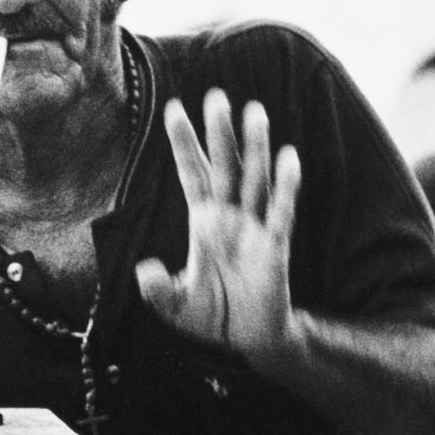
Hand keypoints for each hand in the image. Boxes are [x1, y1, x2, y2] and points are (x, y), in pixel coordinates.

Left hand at [136, 90, 303, 372]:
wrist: (248, 339)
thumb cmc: (212, 315)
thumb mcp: (175, 305)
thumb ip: (158, 289)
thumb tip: (144, 270)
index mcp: (203, 222)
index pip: (192, 173)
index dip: (183, 143)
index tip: (173, 108)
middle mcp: (230, 217)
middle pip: (224, 166)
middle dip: (220, 133)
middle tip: (217, 95)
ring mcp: (255, 229)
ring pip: (255, 180)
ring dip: (255, 148)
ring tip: (254, 111)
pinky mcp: (276, 249)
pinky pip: (281, 214)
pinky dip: (286, 187)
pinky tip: (290, 158)